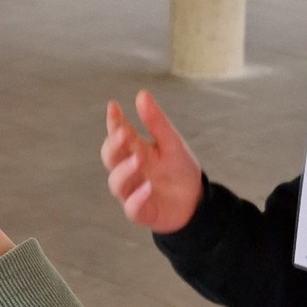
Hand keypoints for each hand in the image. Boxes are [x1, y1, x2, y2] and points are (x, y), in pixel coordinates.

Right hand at [101, 91, 203, 233]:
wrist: (196, 201)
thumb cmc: (179, 169)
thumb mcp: (172, 143)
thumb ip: (156, 122)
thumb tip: (142, 94)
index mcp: (135, 150)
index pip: (118, 134)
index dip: (113, 121)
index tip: (113, 107)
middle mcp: (129, 170)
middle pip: (110, 158)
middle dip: (113, 146)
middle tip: (124, 133)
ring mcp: (132, 191)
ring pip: (117, 183)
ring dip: (125, 171)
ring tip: (137, 160)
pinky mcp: (140, 211)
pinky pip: (132, 207)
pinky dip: (137, 198)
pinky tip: (148, 187)